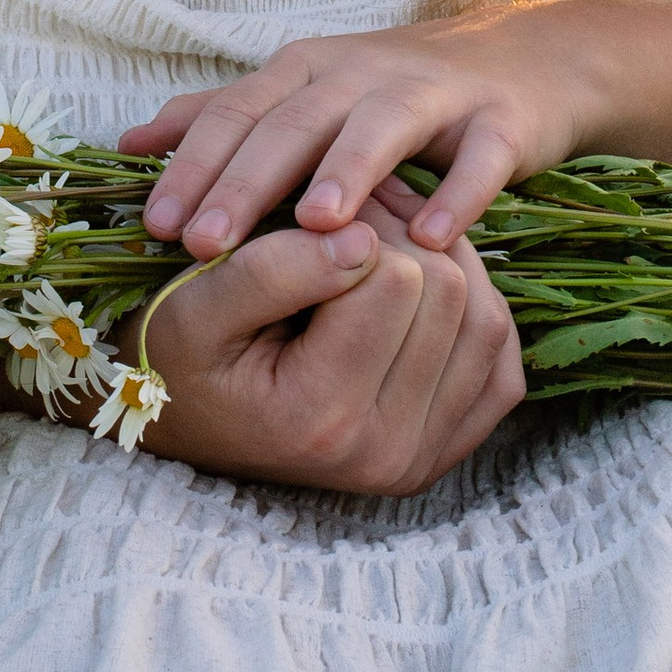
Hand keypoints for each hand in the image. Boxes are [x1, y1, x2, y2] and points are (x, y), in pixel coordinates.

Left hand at [123, 7, 604, 259]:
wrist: (527, 62)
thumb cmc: (396, 92)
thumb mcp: (303, 93)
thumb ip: (220, 117)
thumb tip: (128, 142)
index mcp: (305, 70)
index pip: (235, 114)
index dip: (193, 166)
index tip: (154, 225)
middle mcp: (360, 72)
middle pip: (294, 123)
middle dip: (245, 182)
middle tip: (204, 243)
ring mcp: (434, 92)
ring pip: (381, 128)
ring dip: (347, 173)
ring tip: (314, 227)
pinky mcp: (500, 121)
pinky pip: (479, 159)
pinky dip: (459, 195)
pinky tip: (436, 240)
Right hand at [134, 193, 524, 494]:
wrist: (171, 417)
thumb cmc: (174, 356)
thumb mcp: (194, 306)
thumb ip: (271, 271)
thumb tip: (360, 240)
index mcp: (321, 419)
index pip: (397, 279)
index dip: (360, 224)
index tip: (317, 212)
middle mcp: (385, 453)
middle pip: (452, 295)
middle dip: (404, 238)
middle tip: (351, 216)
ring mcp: (421, 458)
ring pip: (488, 321)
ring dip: (443, 267)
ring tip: (381, 246)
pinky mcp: (444, 452)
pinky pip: (499, 365)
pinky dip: (473, 316)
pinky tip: (419, 296)